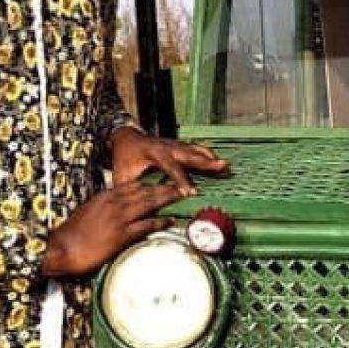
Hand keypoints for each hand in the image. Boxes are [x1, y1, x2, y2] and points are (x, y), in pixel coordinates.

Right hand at [41, 179, 181, 276]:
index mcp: (105, 196)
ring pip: (149, 204)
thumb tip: (114, 208)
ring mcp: (119, 218)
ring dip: (167, 199)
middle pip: (145, 191)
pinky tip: (170, 221)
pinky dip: (160, 222)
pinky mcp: (122, 235)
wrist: (61, 249)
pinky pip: (146, 225)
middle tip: (180, 186)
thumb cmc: (70, 234)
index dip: (150, 183)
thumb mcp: (87, 212)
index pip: (133, 185)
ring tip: (181, 197)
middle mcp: (114, 203)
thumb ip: (103, 207)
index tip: (162, 182)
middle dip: (164, 188)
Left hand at [111, 126, 229, 193]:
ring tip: (225, 166)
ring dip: (210, 159)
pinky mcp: (179, 146)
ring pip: (195, 151)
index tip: (191, 192)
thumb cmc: (124, 159)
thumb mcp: (122, 175)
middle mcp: (168, 147)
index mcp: (154, 153)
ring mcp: (175, 144)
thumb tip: (139, 208)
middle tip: (221, 166)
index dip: (181, 180)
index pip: (170, 167)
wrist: (126, 139)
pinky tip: (217, 162)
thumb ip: (132, 190)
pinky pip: (196, 150)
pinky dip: (207, 155)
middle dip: (205, 162)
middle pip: (189, 154)